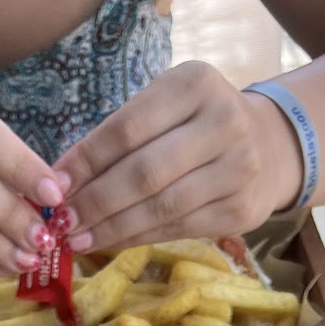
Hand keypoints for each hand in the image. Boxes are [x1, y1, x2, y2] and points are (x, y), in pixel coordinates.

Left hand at [56, 61, 304, 252]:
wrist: (270, 146)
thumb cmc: (199, 123)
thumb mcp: (167, 106)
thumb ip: (123, 133)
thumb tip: (64, 178)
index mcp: (196, 83)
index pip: (128, 128)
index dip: (87, 160)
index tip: (55, 184)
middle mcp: (224, 121)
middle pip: (144, 172)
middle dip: (95, 201)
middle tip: (61, 222)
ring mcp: (238, 168)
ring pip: (161, 207)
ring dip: (113, 227)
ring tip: (78, 238)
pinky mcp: (242, 210)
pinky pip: (179, 228)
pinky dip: (139, 238)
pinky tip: (111, 242)